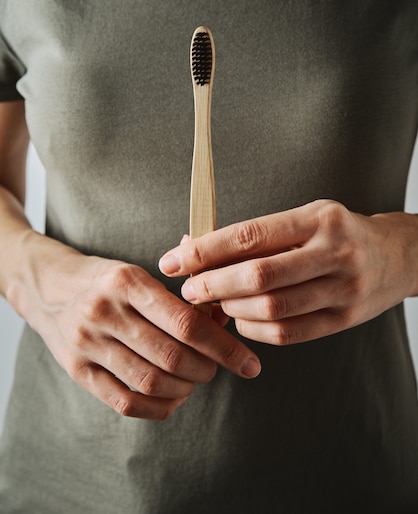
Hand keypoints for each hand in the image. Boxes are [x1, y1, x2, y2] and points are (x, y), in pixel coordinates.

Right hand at [11, 238, 260, 420]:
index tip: (248, 363)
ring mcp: (87, 343)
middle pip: (172, 357)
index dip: (224, 347)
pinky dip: (158, 407)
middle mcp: (105, 312)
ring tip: (194, 380)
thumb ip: (180, 294)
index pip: (186, 323)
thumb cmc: (106, 280)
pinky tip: (173, 398)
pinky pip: (125, 402)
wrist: (48, 287)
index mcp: (127, 281)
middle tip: (216, 368)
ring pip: (150, 382)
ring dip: (185, 388)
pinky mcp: (77, 370)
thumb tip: (225, 316)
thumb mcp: (139, 273)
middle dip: (207, 369)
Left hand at [159, 200, 417, 344]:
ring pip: (272, 309)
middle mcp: (333, 253)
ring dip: (232, 310)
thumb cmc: (338, 232)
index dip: (206, 250)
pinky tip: (241, 319)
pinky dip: (255, 329)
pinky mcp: (344, 320)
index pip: (250, 236)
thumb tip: (194, 245)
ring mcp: (342, 289)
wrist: (398, 256)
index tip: (174, 260)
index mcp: (318, 219)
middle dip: (213, 285)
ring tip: (214, 304)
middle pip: (260, 276)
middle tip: (189, 290)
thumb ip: (257, 235)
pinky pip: (289, 333)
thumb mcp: (305, 217)